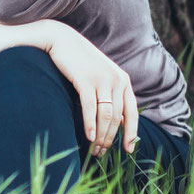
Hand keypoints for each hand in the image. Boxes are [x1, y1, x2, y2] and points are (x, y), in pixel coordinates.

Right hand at [38, 22, 137, 156]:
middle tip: (100, 153)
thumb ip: (110, 94)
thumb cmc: (80, 61)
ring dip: (100, 136)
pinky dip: (90, 124)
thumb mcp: (101, 76)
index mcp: (123, 80)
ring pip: (106, 115)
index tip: (128, 150)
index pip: (132, 112)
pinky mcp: (86, 79)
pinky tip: (88, 136)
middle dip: (110, 139)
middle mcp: (116, 80)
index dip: (131, 133)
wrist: (62, 40)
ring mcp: (102, 79)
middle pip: (117, 118)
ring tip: (93, 149)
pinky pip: (91, 107)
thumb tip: (117, 122)